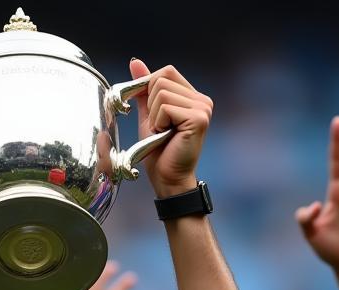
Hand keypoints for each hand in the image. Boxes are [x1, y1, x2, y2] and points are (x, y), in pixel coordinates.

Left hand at [129, 58, 210, 197]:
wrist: (167, 178)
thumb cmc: (158, 151)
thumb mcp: (148, 115)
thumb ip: (144, 90)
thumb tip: (135, 62)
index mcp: (192, 96)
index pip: (166, 72)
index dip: (149, 87)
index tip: (148, 111)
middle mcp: (202, 99)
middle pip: (162, 78)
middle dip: (151, 105)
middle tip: (159, 127)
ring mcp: (203, 108)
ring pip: (161, 92)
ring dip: (154, 116)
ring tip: (163, 133)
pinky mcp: (198, 118)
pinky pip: (165, 106)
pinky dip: (159, 123)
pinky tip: (166, 135)